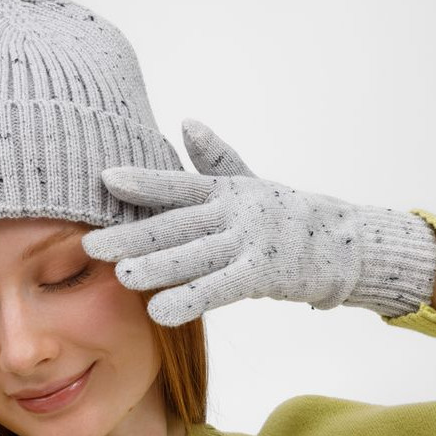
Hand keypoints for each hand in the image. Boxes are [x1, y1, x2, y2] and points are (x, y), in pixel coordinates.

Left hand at [81, 118, 435, 326]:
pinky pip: (219, 289)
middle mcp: (232, 214)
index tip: (106, 179)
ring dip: (157, 266)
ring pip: (194, 256)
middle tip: (92, 244)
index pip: (178, 186)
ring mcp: (247, 244)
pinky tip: (160, 312)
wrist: (343, 243)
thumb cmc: (287, 216)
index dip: (144, 182)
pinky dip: (190, 300)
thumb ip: (217, 159)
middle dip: (132, 235)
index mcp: (225, 192)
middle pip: (176, 225)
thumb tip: (187, 123)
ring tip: (122, 275)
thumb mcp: (252, 183)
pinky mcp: (262, 275)